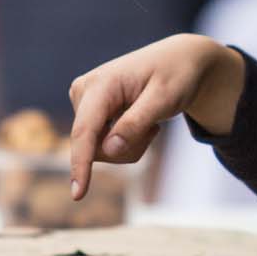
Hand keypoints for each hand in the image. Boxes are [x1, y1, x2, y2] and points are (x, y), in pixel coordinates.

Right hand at [66, 35, 245, 198]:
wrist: (178, 61)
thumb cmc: (176, 76)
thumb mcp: (165, 99)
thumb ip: (136, 123)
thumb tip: (109, 150)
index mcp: (101, 84)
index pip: (85, 131)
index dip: (80, 164)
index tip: (77, 194)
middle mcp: (84, 92)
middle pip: (95, 147)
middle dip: (128, 149)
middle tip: (154, 130)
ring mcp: (84, 102)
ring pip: (99, 151)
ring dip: (130, 146)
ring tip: (150, 122)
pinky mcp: (89, 112)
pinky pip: (103, 146)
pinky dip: (127, 143)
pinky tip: (141, 121)